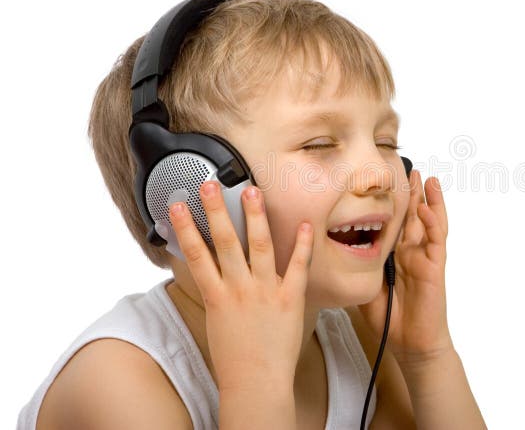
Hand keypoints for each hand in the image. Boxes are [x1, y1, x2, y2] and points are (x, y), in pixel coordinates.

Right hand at [167, 181, 313, 391]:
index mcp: (218, 296)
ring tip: (252, 191)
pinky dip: (302, 244)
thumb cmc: (234, 358)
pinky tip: (304, 224)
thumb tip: (212, 270)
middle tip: (210, 184)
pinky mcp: (290, 299)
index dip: (185, 227)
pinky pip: (297, 267)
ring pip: (259, 246)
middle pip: (225, 242)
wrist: (256, 384)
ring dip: (255, 217)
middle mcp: (240, 289)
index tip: (176, 204)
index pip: (197, 254)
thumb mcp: (217, 320)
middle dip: (216, 210)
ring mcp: (265, 292)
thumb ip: (218, 291)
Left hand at [358, 170, 453, 367]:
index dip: (392, 204)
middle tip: (410, 170)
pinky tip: (427, 208)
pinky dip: (433, 222)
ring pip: (430, 222)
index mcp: (397, 256)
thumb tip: (329, 255)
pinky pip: (436, 240)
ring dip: (430, 200)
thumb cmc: (391, 319)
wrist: (410, 344)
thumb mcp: (365, 287)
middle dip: (413, 194)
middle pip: (414, 216)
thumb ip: (356, 268)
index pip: (395, 224)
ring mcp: (425, 258)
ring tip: (427, 179)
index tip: (384, 185)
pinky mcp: (434, 267)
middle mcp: (412, 253)